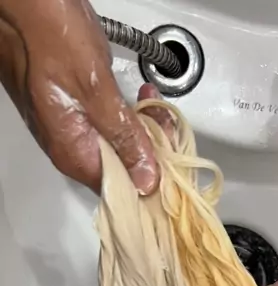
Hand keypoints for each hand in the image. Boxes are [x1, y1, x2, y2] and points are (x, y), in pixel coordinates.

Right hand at [0, 0, 157, 192]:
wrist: (20, 2)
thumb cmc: (50, 36)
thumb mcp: (97, 90)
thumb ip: (124, 138)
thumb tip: (147, 179)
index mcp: (73, 153)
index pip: (121, 190)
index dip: (151, 178)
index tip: (173, 159)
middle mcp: (69, 148)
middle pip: (121, 167)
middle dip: (150, 147)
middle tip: (166, 120)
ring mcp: (68, 129)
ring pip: (117, 145)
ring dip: (141, 127)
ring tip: (153, 103)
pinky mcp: (70, 110)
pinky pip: (106, 125)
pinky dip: (125, 114)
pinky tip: (138, 98)